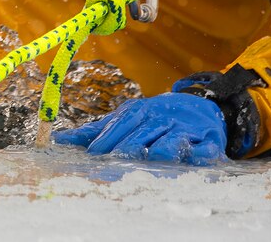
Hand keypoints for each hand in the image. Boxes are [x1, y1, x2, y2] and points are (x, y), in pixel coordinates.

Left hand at [52, 93, 227, 165]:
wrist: (202, 106)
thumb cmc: (155, 117)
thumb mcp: (127, 117)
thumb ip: (97, 130)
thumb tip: (60, 139)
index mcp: (141, 111)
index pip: (121, 123)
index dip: (107, 138)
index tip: (92, 154)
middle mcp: (162, 118)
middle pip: (143, 134)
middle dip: (128, 148)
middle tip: (113, 163)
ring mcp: (187, 129)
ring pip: (171, 141)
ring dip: (160, 151)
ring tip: (149, 161)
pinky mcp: (210, 141)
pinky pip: (205, 150)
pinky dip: (197, 155)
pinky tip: (188, 159)